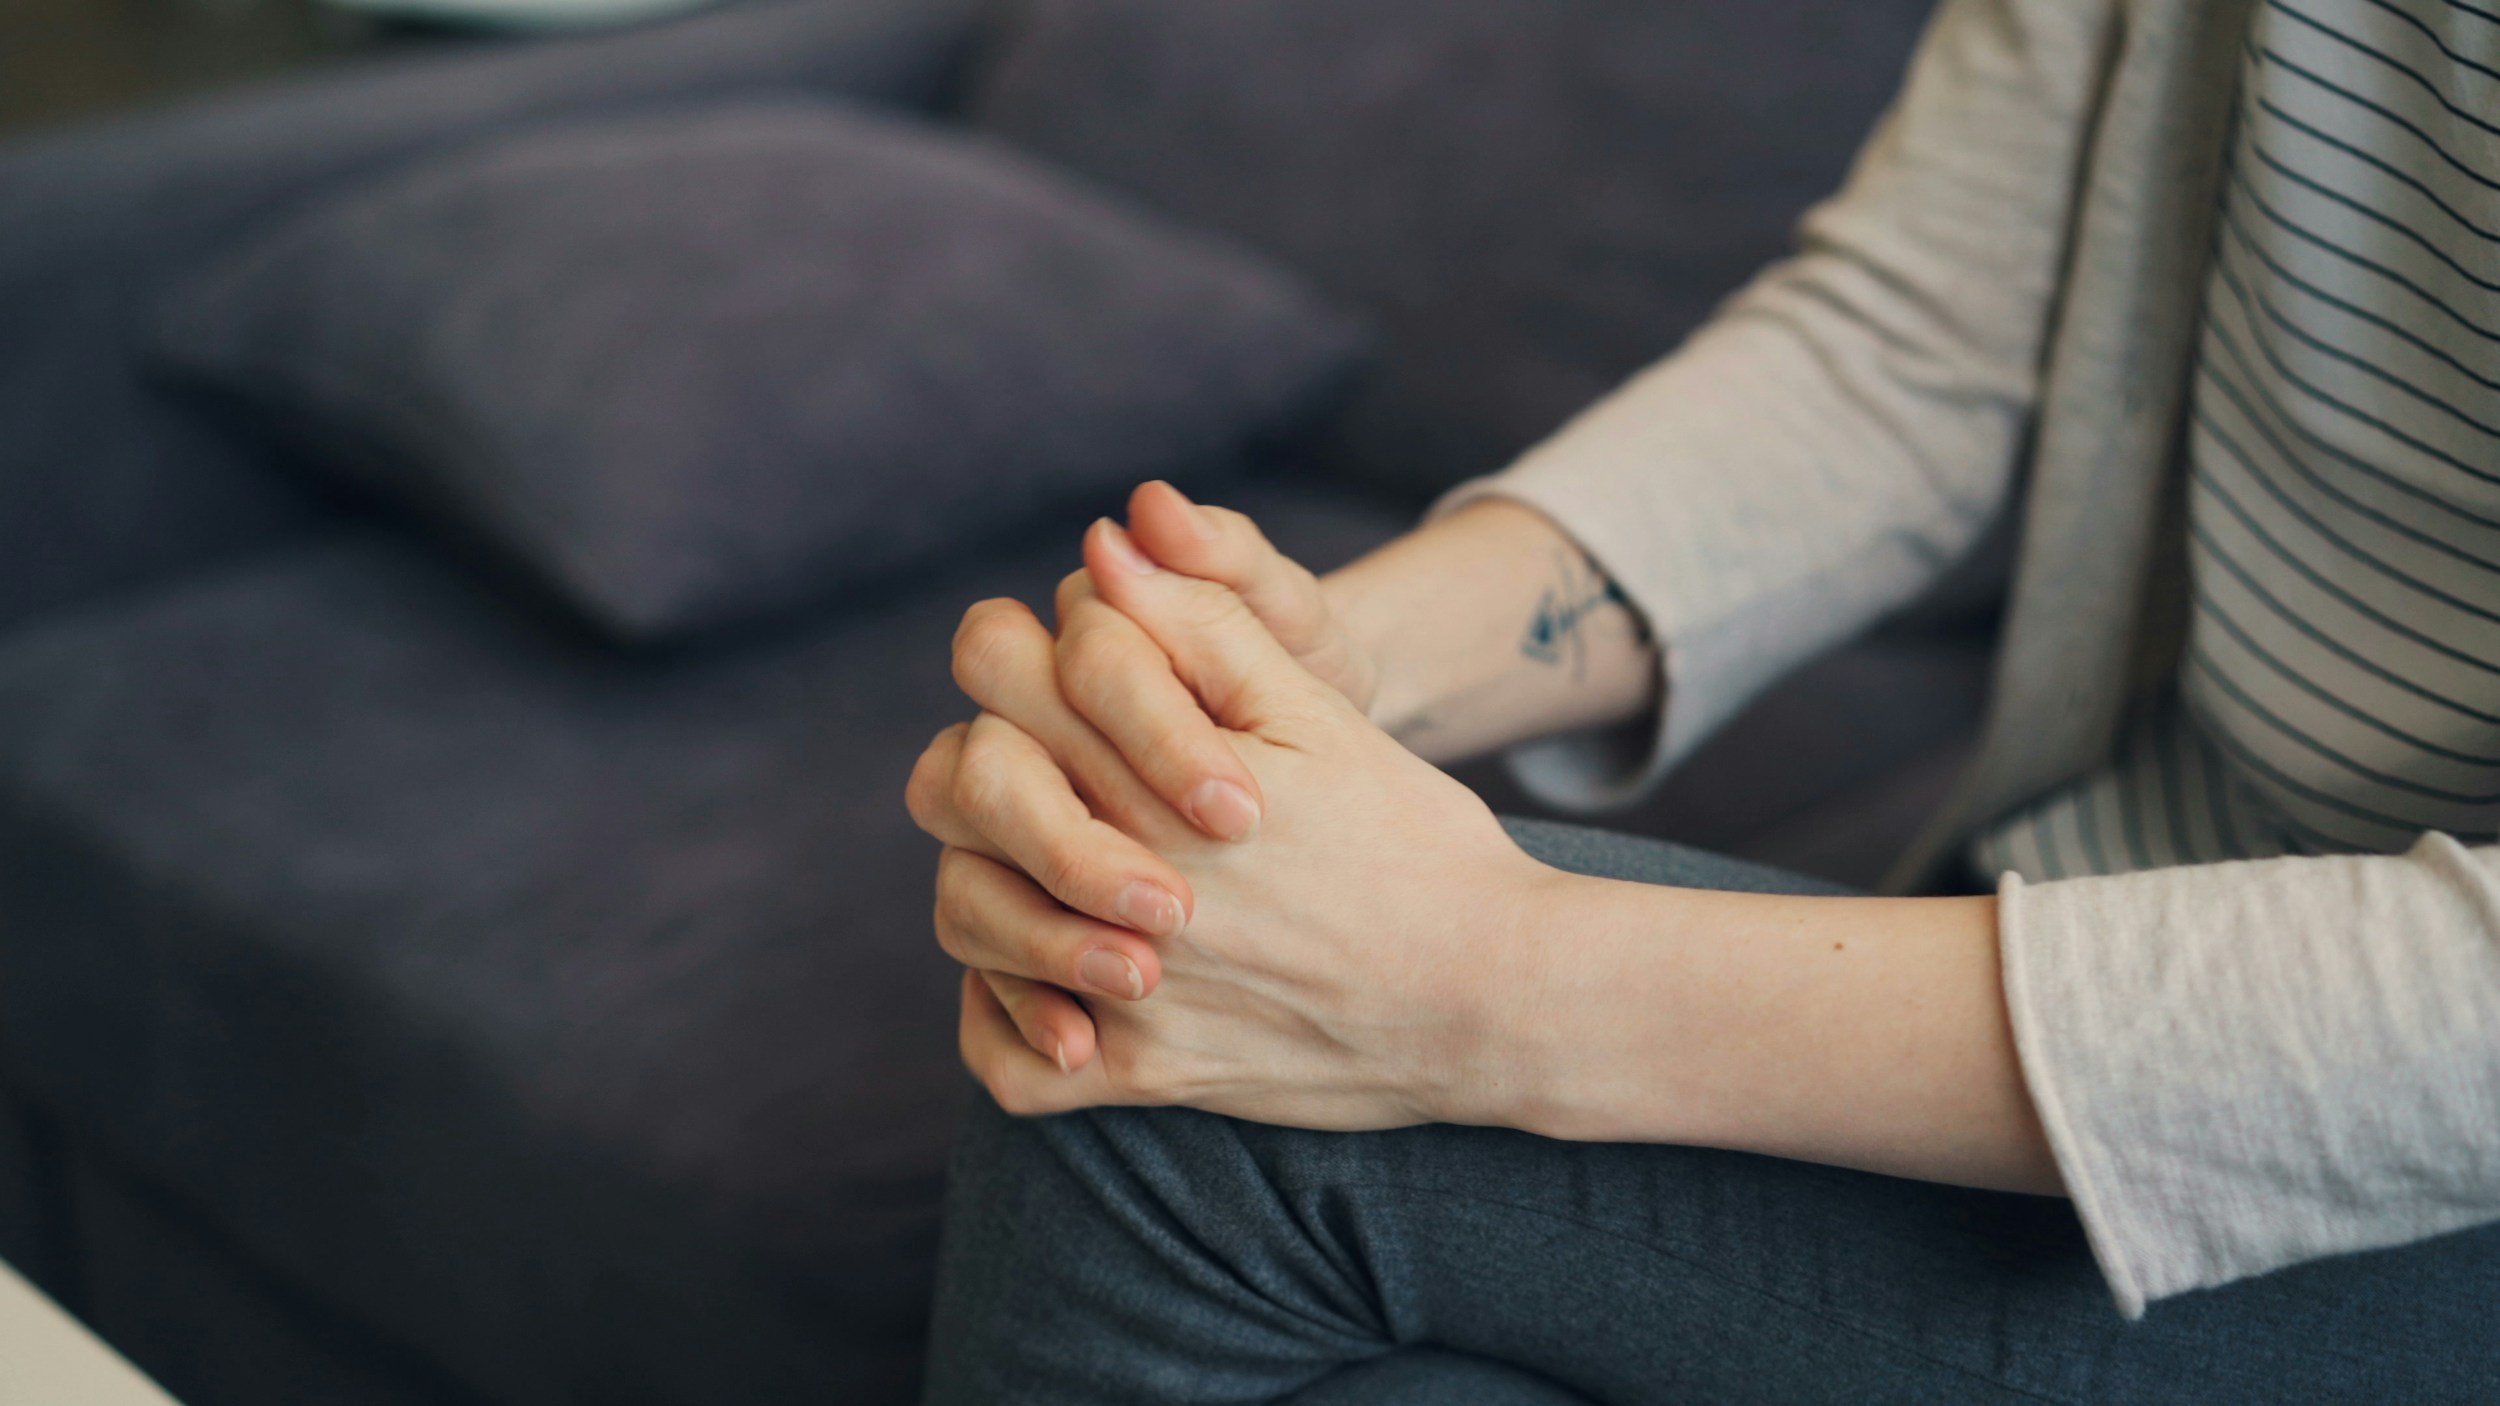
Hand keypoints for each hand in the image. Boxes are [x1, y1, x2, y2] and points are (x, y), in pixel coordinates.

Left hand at [912, 519, 1554, 1128]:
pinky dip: (1003, 1018)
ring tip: (1042, 850)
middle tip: (1046, 747)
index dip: (1030, 641)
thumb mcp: (1320, 708)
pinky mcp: (1143, 1076)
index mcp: (1153, 773)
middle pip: (960, 780)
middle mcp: (1118, 881)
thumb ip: (1200, 624)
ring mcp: (1122, 992)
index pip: (1005, 666)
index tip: (1077, 660)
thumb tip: (1100, 551)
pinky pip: (1008, 1066)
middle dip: (996, 741)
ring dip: (987, 864)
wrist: (1493, 992)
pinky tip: (1044, 973)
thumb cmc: (1412, 839)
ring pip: (961, 911)